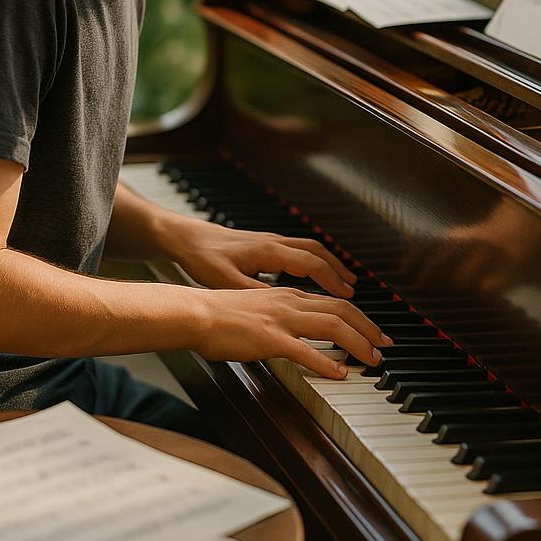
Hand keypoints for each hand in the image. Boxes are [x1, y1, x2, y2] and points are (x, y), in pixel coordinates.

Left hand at [169, 219, 356, 297]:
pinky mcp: (262, 245)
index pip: (310, 262)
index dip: (331, 279)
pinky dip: (313, 262)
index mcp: (268, 250)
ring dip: (328, 264)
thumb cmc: (202, 258)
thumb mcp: (226, 280)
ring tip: (343, 282)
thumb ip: (254, 291)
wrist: (185, 237)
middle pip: (317, 252)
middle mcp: (273, 242)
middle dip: (338, 269)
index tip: (348, 294)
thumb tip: (281, 303)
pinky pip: (297, 250)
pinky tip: (312, 276)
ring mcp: (269, 241)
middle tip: (355, 288)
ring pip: (308, 248)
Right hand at [192, 286, 392, 378]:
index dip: (359, 317)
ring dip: (357, 343)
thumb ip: (280, 317)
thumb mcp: (258, 309)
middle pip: (342, 310)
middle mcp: (290, 302)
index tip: (374, 332)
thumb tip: (296, 335)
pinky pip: (305, 351)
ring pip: (331, 326)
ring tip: (371, 360)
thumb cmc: (220, 314)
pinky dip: (326, 363)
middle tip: (385, 346)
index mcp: (288, 295)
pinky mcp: (269, 338)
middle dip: (369, 328)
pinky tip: (339, 374)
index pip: (334, 302)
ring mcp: (281, 319)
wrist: (196, 312)